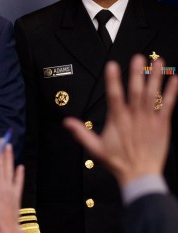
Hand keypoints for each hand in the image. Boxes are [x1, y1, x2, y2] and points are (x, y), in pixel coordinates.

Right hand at [0, 141, 28, 232]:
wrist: (7, 228)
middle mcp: (2, 186)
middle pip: (1, 166)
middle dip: (0, 152)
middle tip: (0, 140)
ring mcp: (11, 189)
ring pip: (10, 170)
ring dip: (9, 158)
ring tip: (9, 147)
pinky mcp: (17, 194)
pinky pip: (18, 181)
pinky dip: (19, 173)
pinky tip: (20, 166)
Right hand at [64, 55, 176, 186]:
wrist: (140, 175)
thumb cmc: (117, 162)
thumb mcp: (95, 148)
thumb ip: (81, 133)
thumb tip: (66, 121)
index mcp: (118, 120)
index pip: (114, 96)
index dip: (113, 80)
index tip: (112, 65)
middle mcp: (134, 117)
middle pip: (136, 91)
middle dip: (137, 73)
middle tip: (139, 58)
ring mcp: (150, 120)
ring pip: (154, 94)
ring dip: (156, 77)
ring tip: (159, 61)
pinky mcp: (162, 125)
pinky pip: (168, 105)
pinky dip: (172, 92)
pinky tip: (175, 80)